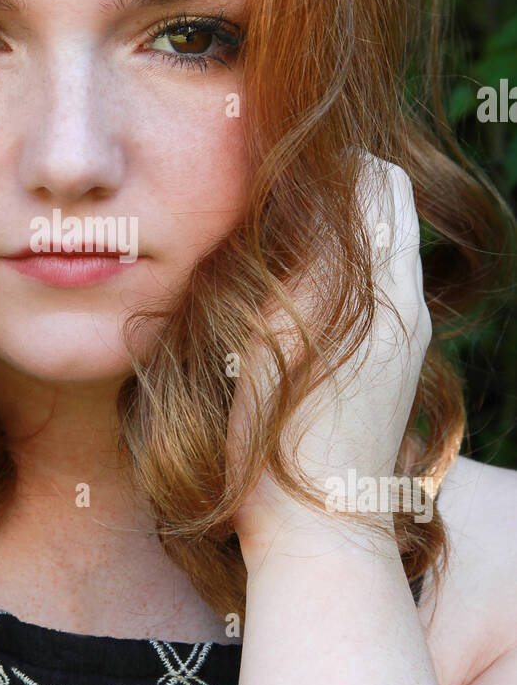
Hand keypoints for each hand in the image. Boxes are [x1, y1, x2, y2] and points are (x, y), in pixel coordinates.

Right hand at [226, 154, 431, 572]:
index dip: (325, 162)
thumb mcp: (275, 326)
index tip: (273, 162)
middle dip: (339, 187)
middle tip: (276, 193)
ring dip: (343, 228)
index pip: (375, 179)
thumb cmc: (281, 429)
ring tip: (280, 239)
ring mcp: (411, 334)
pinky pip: (383, 286)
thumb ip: (299, 251)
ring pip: (385, 246)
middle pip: (389, 206)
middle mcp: (410, 300)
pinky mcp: (400, 363)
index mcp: (382, 282)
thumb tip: (302, 188)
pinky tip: (300, 291)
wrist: (318, 522)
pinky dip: (349, 267)